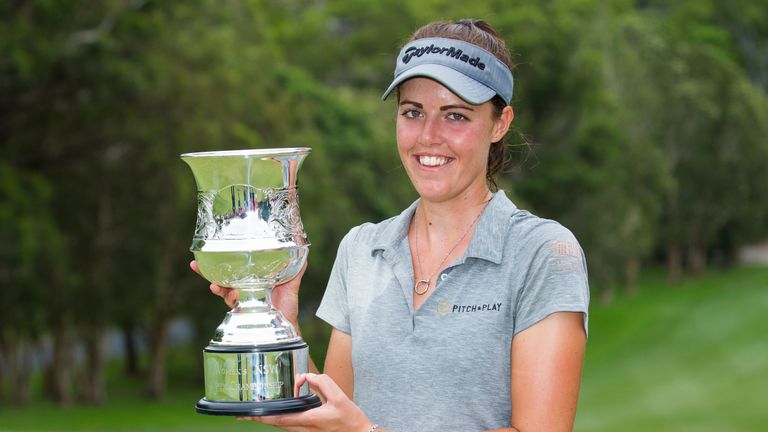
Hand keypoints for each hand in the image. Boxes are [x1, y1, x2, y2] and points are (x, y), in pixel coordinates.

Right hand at [189, 259, 306, 325]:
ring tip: (210, 279)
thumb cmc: (288, 305)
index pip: (237, 267)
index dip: (226, 259)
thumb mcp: (292, 282)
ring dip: (214, 283)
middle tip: (197, 263)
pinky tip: (225, 291)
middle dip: (209, 269)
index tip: (215, 250)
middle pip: (224, 275)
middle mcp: (245, 287)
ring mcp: (241, 298)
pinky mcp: (241, 308)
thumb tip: (303, 247)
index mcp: (254, 278)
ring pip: (223, 288)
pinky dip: (225, 295)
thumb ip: (296, 267)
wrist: (287, 324)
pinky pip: (229, 301)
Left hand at [238, 373, 372, 431]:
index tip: (248, 414)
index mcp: (310, 420)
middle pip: (277, 425)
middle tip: (244, 415)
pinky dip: (281, 420)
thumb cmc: (351, 418)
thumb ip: (323, 383)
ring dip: (270, 420)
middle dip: (260, 420)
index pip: (280, 419)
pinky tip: (278, 413)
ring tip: (256, 413)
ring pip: (283, 427)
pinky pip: (290, 426)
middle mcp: (305, 429)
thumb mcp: (339, 396)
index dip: (262, 417)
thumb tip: (306, 377)